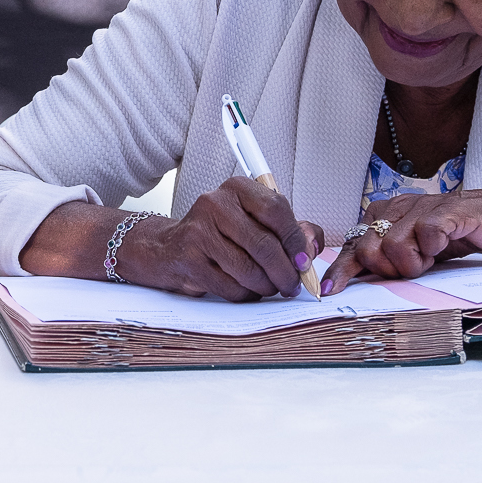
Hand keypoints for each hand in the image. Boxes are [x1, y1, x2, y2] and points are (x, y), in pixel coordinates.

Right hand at [112, 176, 323, 300]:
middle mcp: (215, 204)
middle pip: (264, 244)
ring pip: (249, 270)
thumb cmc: (220, 235)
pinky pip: (231, 287)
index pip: (276, 210)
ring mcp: (199, 231)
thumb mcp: (254, 221)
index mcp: (237, 188)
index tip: (304, 261)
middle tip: (293, 286)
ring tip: (269, 288)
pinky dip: (245, 294)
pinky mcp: (189, 259)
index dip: (295, 240)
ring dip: (267, 287)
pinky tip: (245, 289)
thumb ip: (289, 229)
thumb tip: (313, 246)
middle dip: (285, 272)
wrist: (168, 248)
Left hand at [327, 188, 481, 290]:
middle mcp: (398, 207)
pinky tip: (443, 246)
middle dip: (389, 269)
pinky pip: (425, 235)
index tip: (330, 290)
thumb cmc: (455, 234)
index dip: (342, 269)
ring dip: (415, 262)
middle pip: (369, 250)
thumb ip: (388, 258)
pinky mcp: (445, 212)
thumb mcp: (415, 249)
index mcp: (385, 214)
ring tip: (432, 258)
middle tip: (415, 267)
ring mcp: (420, 207)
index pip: (354, 245)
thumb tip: (358, 278)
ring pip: (393, 247)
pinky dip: (434, 247)